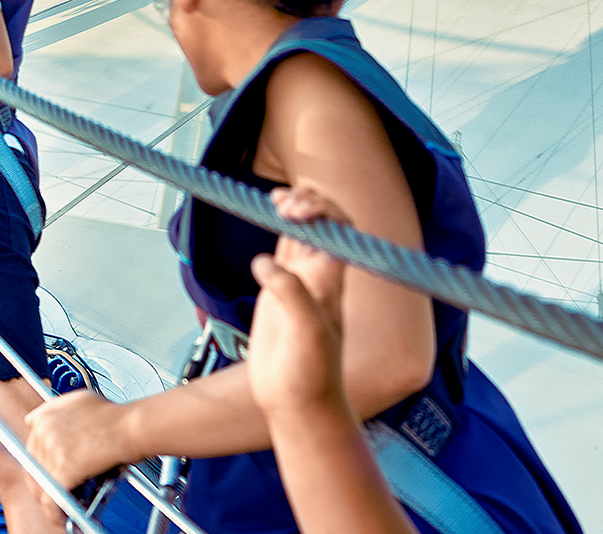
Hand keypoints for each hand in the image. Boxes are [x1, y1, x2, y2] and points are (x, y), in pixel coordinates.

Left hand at [25, 390, 131, 523]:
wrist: (130, 427)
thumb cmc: (114, 416)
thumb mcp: (78, 401)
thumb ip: (59, 412)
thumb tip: (49, 425)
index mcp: (44, 415)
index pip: (31, 444)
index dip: (40, 460)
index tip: (46, 468)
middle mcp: (44, 430)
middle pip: (33, 465)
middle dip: (43, 481)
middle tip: (54, 491)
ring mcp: (52, 449)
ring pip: (42, 483)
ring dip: (50, 497)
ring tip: (59, 506)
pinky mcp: (64, 468)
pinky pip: (52, 497)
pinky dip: (55, 511)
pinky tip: (61, 517)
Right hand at [246, 186, 351, 418]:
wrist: (296, 403)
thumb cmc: (311, 372)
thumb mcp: (307, 332)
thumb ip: (292, 294)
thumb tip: (265, 263)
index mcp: (332, 280)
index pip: (339, 229)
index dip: (321, 210)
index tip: (294, 212)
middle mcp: (319, 276)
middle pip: (321, 223)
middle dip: (306, 202)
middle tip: (281, 201)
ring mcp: (299, 282)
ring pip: (300, 232)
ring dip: (291, 209)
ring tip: (273, 199)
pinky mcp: (277, 293)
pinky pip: (279, 250)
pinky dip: (273, 230)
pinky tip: (264, 220)